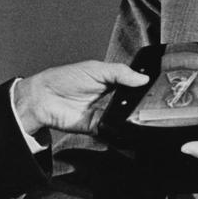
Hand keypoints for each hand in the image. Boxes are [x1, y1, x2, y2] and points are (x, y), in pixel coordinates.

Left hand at [13, 60, 146, 133]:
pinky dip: (116, 126)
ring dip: (129, 114)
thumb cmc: (65, 78)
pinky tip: (119, 119)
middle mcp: (110, 98)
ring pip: (125, 117)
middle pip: (132, 103)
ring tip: (132, 107)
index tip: (153, 86)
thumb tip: (142, 78)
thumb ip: (120, 72)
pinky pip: (112, 129)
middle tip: (144, 98)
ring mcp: (104, 113)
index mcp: (111, 81)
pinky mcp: (97, 127)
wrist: (44, 97)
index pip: (133, 85)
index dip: (143, 86)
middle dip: (139, 102)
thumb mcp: (95, 68)